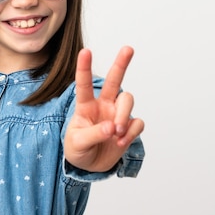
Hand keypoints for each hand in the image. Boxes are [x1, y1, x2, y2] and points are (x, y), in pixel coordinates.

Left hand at [64, 46, 144, 171]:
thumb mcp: (77, 143)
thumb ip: (92, 134)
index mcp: (86, 105)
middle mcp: (103, 105)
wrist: (89, 166)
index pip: (84, 84)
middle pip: (115, 80)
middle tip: (128, 48)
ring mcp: (117, 115)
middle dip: (121, 64)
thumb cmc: (78, 149)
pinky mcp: (128, 128)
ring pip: (128, 101)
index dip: (84, 68)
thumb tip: (111, 127)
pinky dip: (132, 132)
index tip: (86, 51)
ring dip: (124, 116)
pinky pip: (137, 123)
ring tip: (117, 133)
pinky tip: (120, 142)